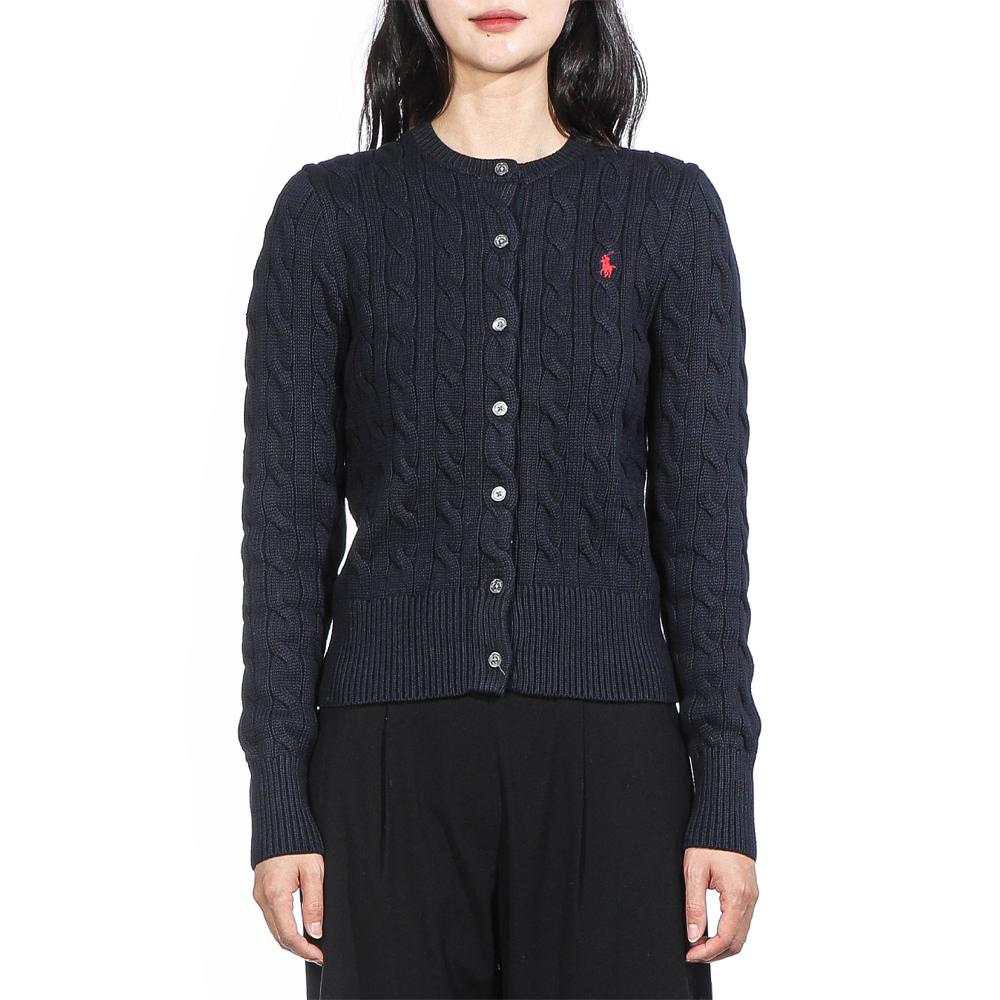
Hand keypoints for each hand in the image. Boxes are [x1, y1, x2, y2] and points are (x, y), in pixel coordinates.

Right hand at [252, 853, 324, 965]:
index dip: (304, 949)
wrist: (279, 822)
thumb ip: (314, 902)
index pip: (289, 935)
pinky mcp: (260, 890)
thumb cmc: (299, 843)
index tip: (319, 956)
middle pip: (279, 936)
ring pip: (273, 928)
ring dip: (290, 940)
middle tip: (318, 954)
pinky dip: (283, 928)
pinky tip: (298, 928)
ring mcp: (259, 895)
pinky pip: (270, 917)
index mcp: (276, 895)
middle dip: (298, 949)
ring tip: (311, 944)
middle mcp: (262, 898)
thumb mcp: (313, 871)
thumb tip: (316, 931)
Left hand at [683, 846, 757, 961]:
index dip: (707, 951)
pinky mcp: (749, 893)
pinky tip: (711, 932)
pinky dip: (728, 934)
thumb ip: (694, 906)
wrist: (725, 821)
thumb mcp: (694, 872)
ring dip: (722, 946)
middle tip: (693, 954)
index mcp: (736, 895)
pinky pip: (742, 922)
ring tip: (699, 945)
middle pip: (736, 942)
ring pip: (741, 935)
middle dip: (715, 953)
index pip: (725, 937)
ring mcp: (752, 896)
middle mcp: (749, 899)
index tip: (690, 954)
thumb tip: (693, 936)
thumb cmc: (708, 842)